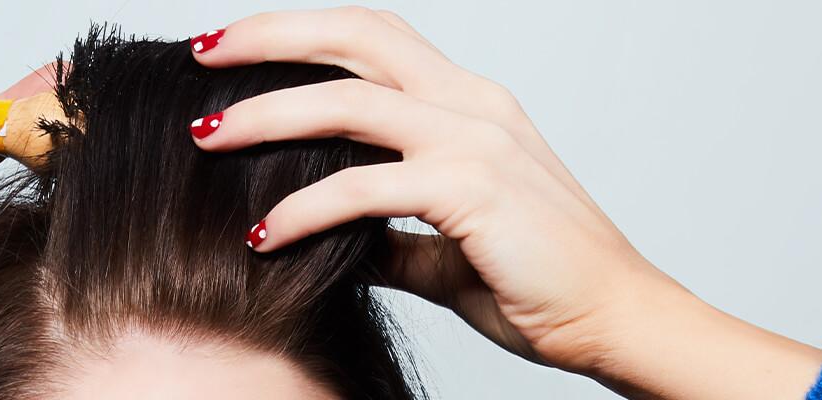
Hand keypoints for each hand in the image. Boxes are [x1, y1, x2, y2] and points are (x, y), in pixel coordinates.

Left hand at [192, 7, 821, 398]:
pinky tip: (263, 233)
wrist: (619, 319)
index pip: (371, 39)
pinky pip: (365, 188)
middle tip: (202, 53)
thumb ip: (386, 231)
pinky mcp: (473, 191)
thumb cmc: (540, 283)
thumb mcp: (444, 246)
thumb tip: (329, 234)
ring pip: (348, 102)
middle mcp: (472, 103)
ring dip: (267, 115)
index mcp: (468, 103)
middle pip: (356, 34)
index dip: (299, 33)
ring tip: (206, 136)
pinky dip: (304, 207)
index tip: (233, 50)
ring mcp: (476, 141)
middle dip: (271, 35)